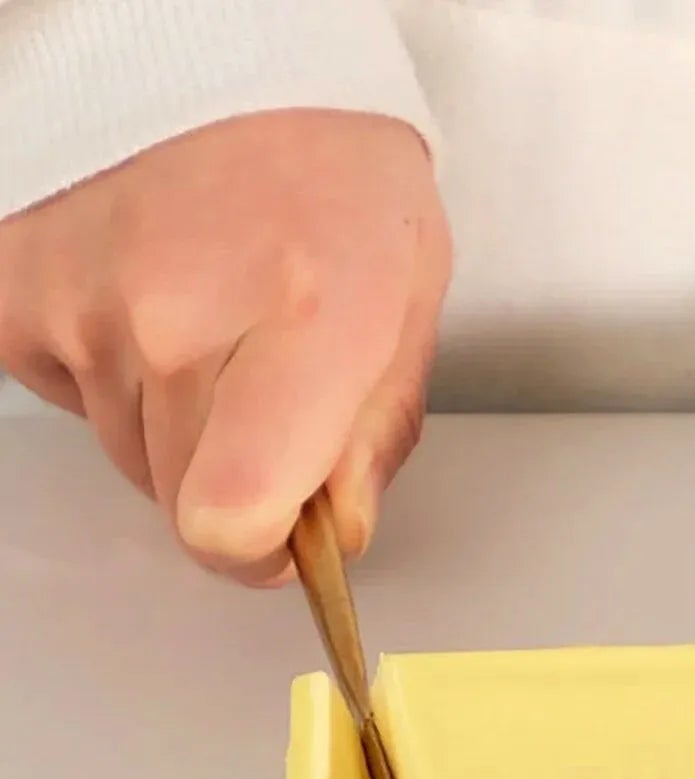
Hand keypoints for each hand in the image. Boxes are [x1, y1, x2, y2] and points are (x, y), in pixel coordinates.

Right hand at [0, 109, 449, 583]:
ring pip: (131, 457)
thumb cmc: (334, 182)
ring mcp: (85, 301)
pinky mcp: (16, 289)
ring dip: (177, 427)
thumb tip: (337, 530)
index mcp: (308, 320)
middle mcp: (179, 314)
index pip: (234, 515)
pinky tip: (151, 312)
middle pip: (185, 505)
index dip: (260, 551)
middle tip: (268, 396)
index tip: (288, 538)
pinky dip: (110, 380)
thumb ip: (375, 437)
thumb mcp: (406, 309)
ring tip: (216, 330)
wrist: (229, 62)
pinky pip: (68, 399)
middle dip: (237, 480)